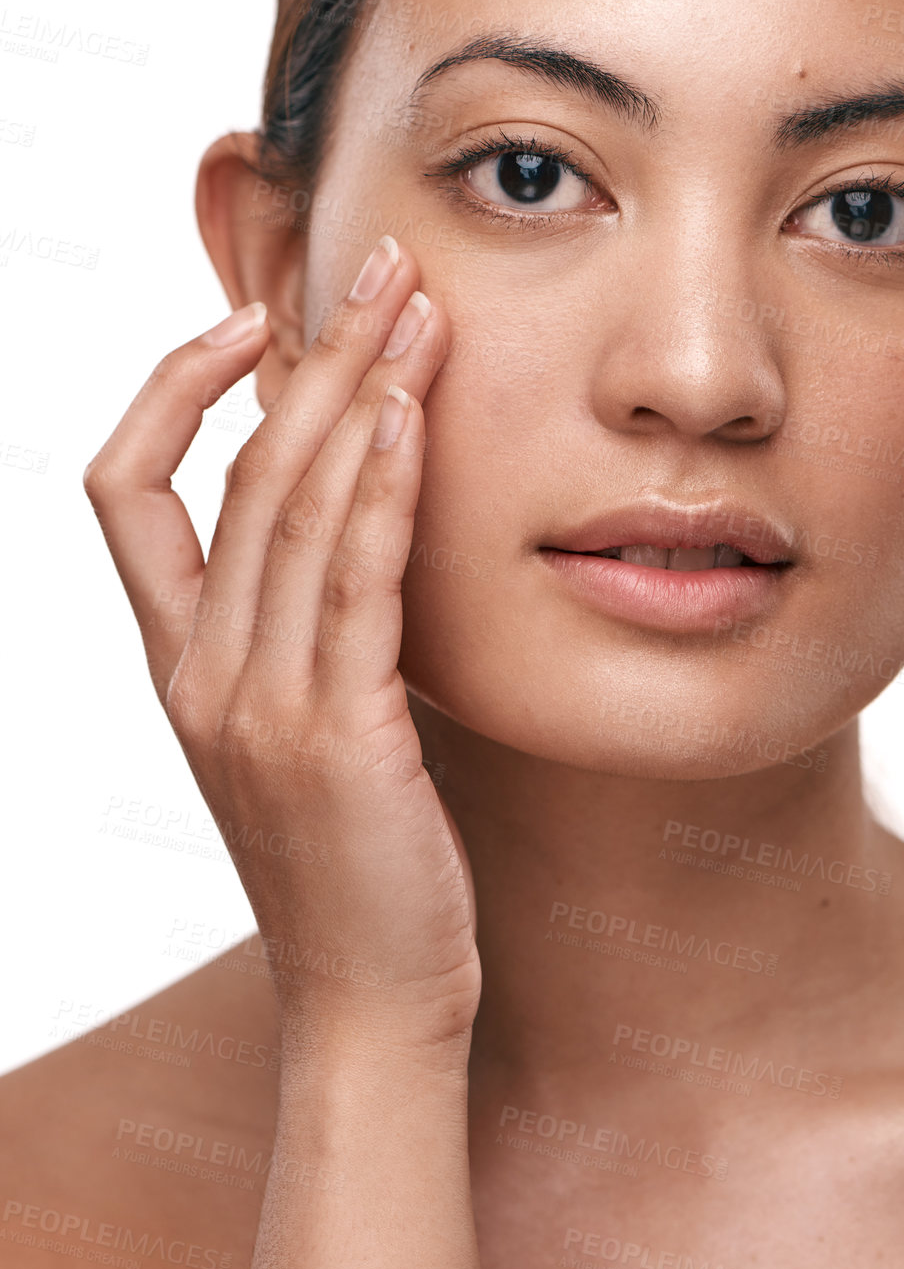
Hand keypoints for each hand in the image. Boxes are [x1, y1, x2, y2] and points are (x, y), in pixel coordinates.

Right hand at [82, 238, 479, 1057]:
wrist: (373, 1004)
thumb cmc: (357, 859)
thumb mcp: (305, 724)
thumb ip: (307, 623)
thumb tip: (358, 509)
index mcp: (178, 663)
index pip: (126, 491)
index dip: (168, 388)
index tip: (246, 317)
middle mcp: (199, 673)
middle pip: (234, 468)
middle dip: (306, 352)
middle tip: (375, 263)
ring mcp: (256, 706)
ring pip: (290, 506)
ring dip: (355, 390)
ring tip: (413, 304)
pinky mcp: (335, 735)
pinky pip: (353, 581)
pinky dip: (380, 486)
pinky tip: (413, 414)